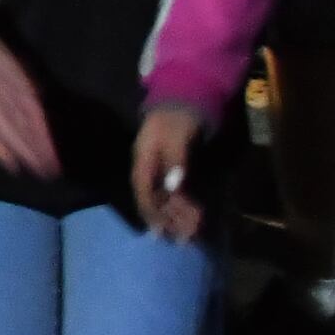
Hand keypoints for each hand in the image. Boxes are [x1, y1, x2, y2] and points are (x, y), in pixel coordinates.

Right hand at [127, 99, 213, 244]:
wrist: (186, 96)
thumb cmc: (178, 116)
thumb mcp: (176, 136)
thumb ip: (175, 161)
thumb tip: (173, 188)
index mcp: (144, 159)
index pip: (144, 191)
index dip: (151, 212)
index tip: (161, 232)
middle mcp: (150, 167)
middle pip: (155, 198)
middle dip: (168, 219)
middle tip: (182, 238)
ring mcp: (162, 167)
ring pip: (166, 197)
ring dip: (176, 215)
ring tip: (188, 233)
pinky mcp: (175, 167)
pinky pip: (176, 191)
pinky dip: (183, 204)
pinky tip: (191, 216)